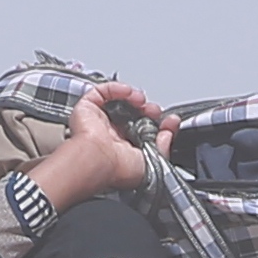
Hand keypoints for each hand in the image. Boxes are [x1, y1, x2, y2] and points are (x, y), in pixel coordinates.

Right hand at [30, 82, 159, 213]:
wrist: (97, 161)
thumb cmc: (118, 169)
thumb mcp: (153, 161)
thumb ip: (164, 147)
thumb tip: (169, 134)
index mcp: (125, 149)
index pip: (143, 129)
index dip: (157, 122)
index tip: (169, 121)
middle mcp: (112, 134)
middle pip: (133, 112)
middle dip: (147, 108)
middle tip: (154, 110)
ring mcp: (99, 120)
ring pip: (119, 100)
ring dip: (133, 97)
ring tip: (141, 100)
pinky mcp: (88, 108)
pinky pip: (102, 91)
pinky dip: (117, 88)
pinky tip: (129, 93)